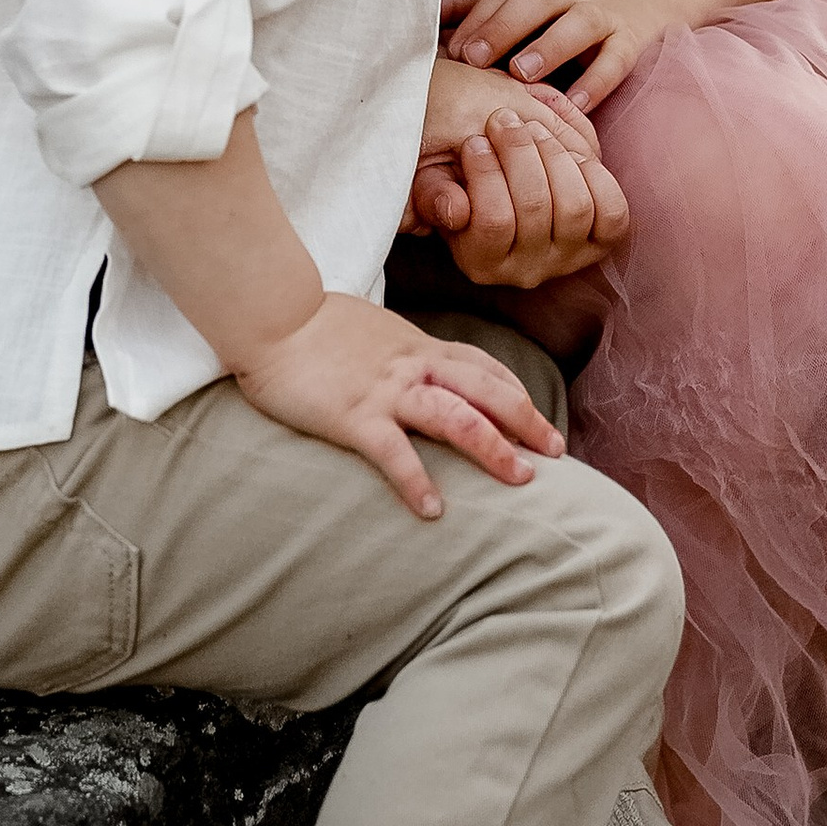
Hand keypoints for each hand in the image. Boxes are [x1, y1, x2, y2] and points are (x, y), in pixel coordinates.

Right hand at [233, 294, 564, 521]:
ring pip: (457, 418)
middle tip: (555, 452)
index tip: (538, 416)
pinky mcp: (354, 416)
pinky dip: (417, 482)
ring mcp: (386, 391)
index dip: (516, 391)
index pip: (482, 366)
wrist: (271, 315)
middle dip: (527, 421)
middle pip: (487, 391)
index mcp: (417, 346)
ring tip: (521, 480)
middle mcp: (413, 366)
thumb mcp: (371, 329)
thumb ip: (397, 349)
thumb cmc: (313, 324)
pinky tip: (434, 510)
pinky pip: (395, 453)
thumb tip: (411, 364)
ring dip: (494, 449)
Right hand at [407, 62, 631, 288]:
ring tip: (534, 128)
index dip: (485, 174)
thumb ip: (435, 193)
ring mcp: (568, 259)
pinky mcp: (600, 243)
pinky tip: (570, 152)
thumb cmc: (466, 187)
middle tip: (504, 120)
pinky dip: (595, 176)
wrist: (507, 196)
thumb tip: (455, 208)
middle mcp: (527, 271)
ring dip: (555, 156)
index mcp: (482, 263)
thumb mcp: (437, 188)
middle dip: (520, 152)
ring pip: (574, 206)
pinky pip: (611, 211)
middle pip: (536, 208)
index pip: (493, 221)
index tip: (474, 140)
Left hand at [446, 0, 672, 116]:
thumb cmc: (556, 5)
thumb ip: (469, 4)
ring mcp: (602, 15)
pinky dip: (596, 82)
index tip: (451, 51)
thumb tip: (413, 15)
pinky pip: (615, 61)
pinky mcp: (629, 42)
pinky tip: (574, 105)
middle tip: (475, 58)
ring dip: (550, 47)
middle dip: (505, 25)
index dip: (477, 18)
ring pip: (579, 24)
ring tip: (522, 74)